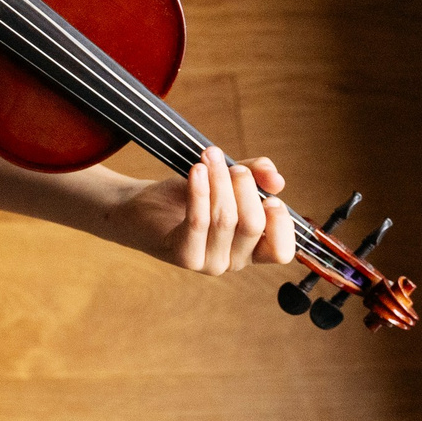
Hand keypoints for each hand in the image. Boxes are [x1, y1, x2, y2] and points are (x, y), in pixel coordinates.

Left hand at [99, 147, 293, 275]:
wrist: (139, 208)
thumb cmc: (187, 196)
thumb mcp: (226, 181)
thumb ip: (255, 176)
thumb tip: (278, 181)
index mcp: (251, 249)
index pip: (282, 251)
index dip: (282, 223)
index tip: (269, 195)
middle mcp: (234, 262)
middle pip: (254, 225)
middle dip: (245, 186)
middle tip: (230, 165)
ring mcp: (209, 264)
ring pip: (226, 219)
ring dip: (219, 181)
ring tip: (209, 157)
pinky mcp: (184, 256)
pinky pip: (199, 221)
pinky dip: (200, 191)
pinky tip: (197, 170)